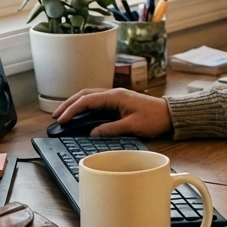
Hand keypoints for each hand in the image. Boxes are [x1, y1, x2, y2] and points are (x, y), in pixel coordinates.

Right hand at [52, 88, 171, 137]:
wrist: (171, 114)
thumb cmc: (155, 118)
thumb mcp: (133, 126)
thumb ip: (111, 129)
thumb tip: (92, 133)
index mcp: (116, 96)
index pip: (87, 100)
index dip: (72, 110)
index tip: (61, 120)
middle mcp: (114, 93)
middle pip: (85, 95)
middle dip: (68, 104)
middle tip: (55, 116)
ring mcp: (116, 96)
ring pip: (89, 96)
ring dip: (75, 104)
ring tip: (63, 115)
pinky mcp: (118, 102)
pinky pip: (97, 101)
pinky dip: (85, 106)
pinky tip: (80, 114)